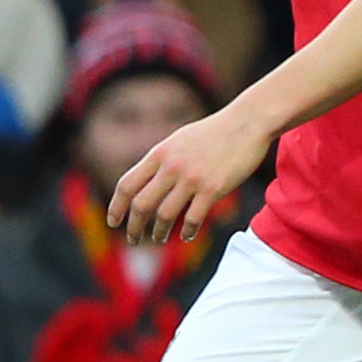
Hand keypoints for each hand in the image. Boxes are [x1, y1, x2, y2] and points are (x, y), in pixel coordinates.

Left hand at [109, 105, 265, 245]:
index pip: (127, 185)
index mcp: (159, 154)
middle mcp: (171, 167)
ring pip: (165, 215)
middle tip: (133, 239)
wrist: (248, 122)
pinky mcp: (214, 188)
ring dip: (159, 232)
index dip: (116, 207)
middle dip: (133, 227)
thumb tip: (146, 182)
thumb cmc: (215, 132)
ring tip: (159, 238)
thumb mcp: (178, 141)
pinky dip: (187, 230)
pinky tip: (187, 235)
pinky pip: (193, 217)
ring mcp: (192, 178)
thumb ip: (161, 161)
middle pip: (141, 205)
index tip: (113, 222)